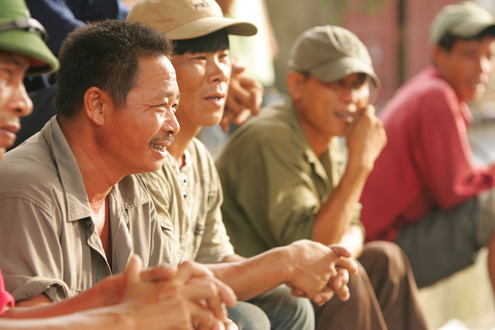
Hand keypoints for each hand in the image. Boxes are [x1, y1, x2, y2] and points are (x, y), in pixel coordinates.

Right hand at [117, 256, 236, 329]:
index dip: (206, 274)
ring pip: (209, 310)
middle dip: (220, 297)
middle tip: (226, 308)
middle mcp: (178, 290)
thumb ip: (135, 270)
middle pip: (210, 287)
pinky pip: (200, 326)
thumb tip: (134, 258)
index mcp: (169, 279)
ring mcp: (181, 306)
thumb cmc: (125, 306)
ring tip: (217, 325)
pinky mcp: (181, 321)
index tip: (214, 283)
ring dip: (214, 319)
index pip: (193, 268)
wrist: (122, 323)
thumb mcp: (130, 284)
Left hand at [221, 60, 263, 130]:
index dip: (256, 100)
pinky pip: (228, 117)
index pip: (256, 93)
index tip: (255, 106)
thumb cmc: (224, 69)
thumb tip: (244, 67)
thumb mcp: (228, 67)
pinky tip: (223, 128)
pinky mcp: (228, 110)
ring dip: (231, 119)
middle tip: (237, 121)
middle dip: (242, 115)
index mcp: (248, 86)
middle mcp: (245, 97)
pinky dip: (225, 123)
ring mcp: (236, 104)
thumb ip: (235, 67)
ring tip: (224, 125)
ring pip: (237, 114)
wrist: (210, 76)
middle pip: (248, 108)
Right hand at [283, 240, 356, 304]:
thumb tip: (322, 251)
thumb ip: (319, 251)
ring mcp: (324, 280)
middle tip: (341, 288)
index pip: (345, 260)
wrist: (286, 263)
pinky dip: (315, 297)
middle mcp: (330, 268)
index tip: (354, 271)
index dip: (350, 265)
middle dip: (342, 283)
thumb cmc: (295, 252)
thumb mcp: (310, 246)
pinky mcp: (316, 290)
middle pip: (341, 277)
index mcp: (330, 255)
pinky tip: (310, 297)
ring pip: (329, 289)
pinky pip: (318, 296)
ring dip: (326, 293)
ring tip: (322, 296)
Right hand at [345, 105, 386, 171]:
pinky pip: (378, 135)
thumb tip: (357, 113)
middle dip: (367, 121)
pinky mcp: (384, 139)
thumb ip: (354, 118)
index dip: (363, 111)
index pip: (368, 108)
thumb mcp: (349, 128)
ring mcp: (381, 131)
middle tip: (359, 129)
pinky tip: (367, 143)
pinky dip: (374, 137)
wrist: (361, 158)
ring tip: (363, 138)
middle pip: (372, 118)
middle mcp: (377, 122)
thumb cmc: (353, 142)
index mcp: (367, 117)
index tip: (360, 115)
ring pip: (376, 126)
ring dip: (371, 129)